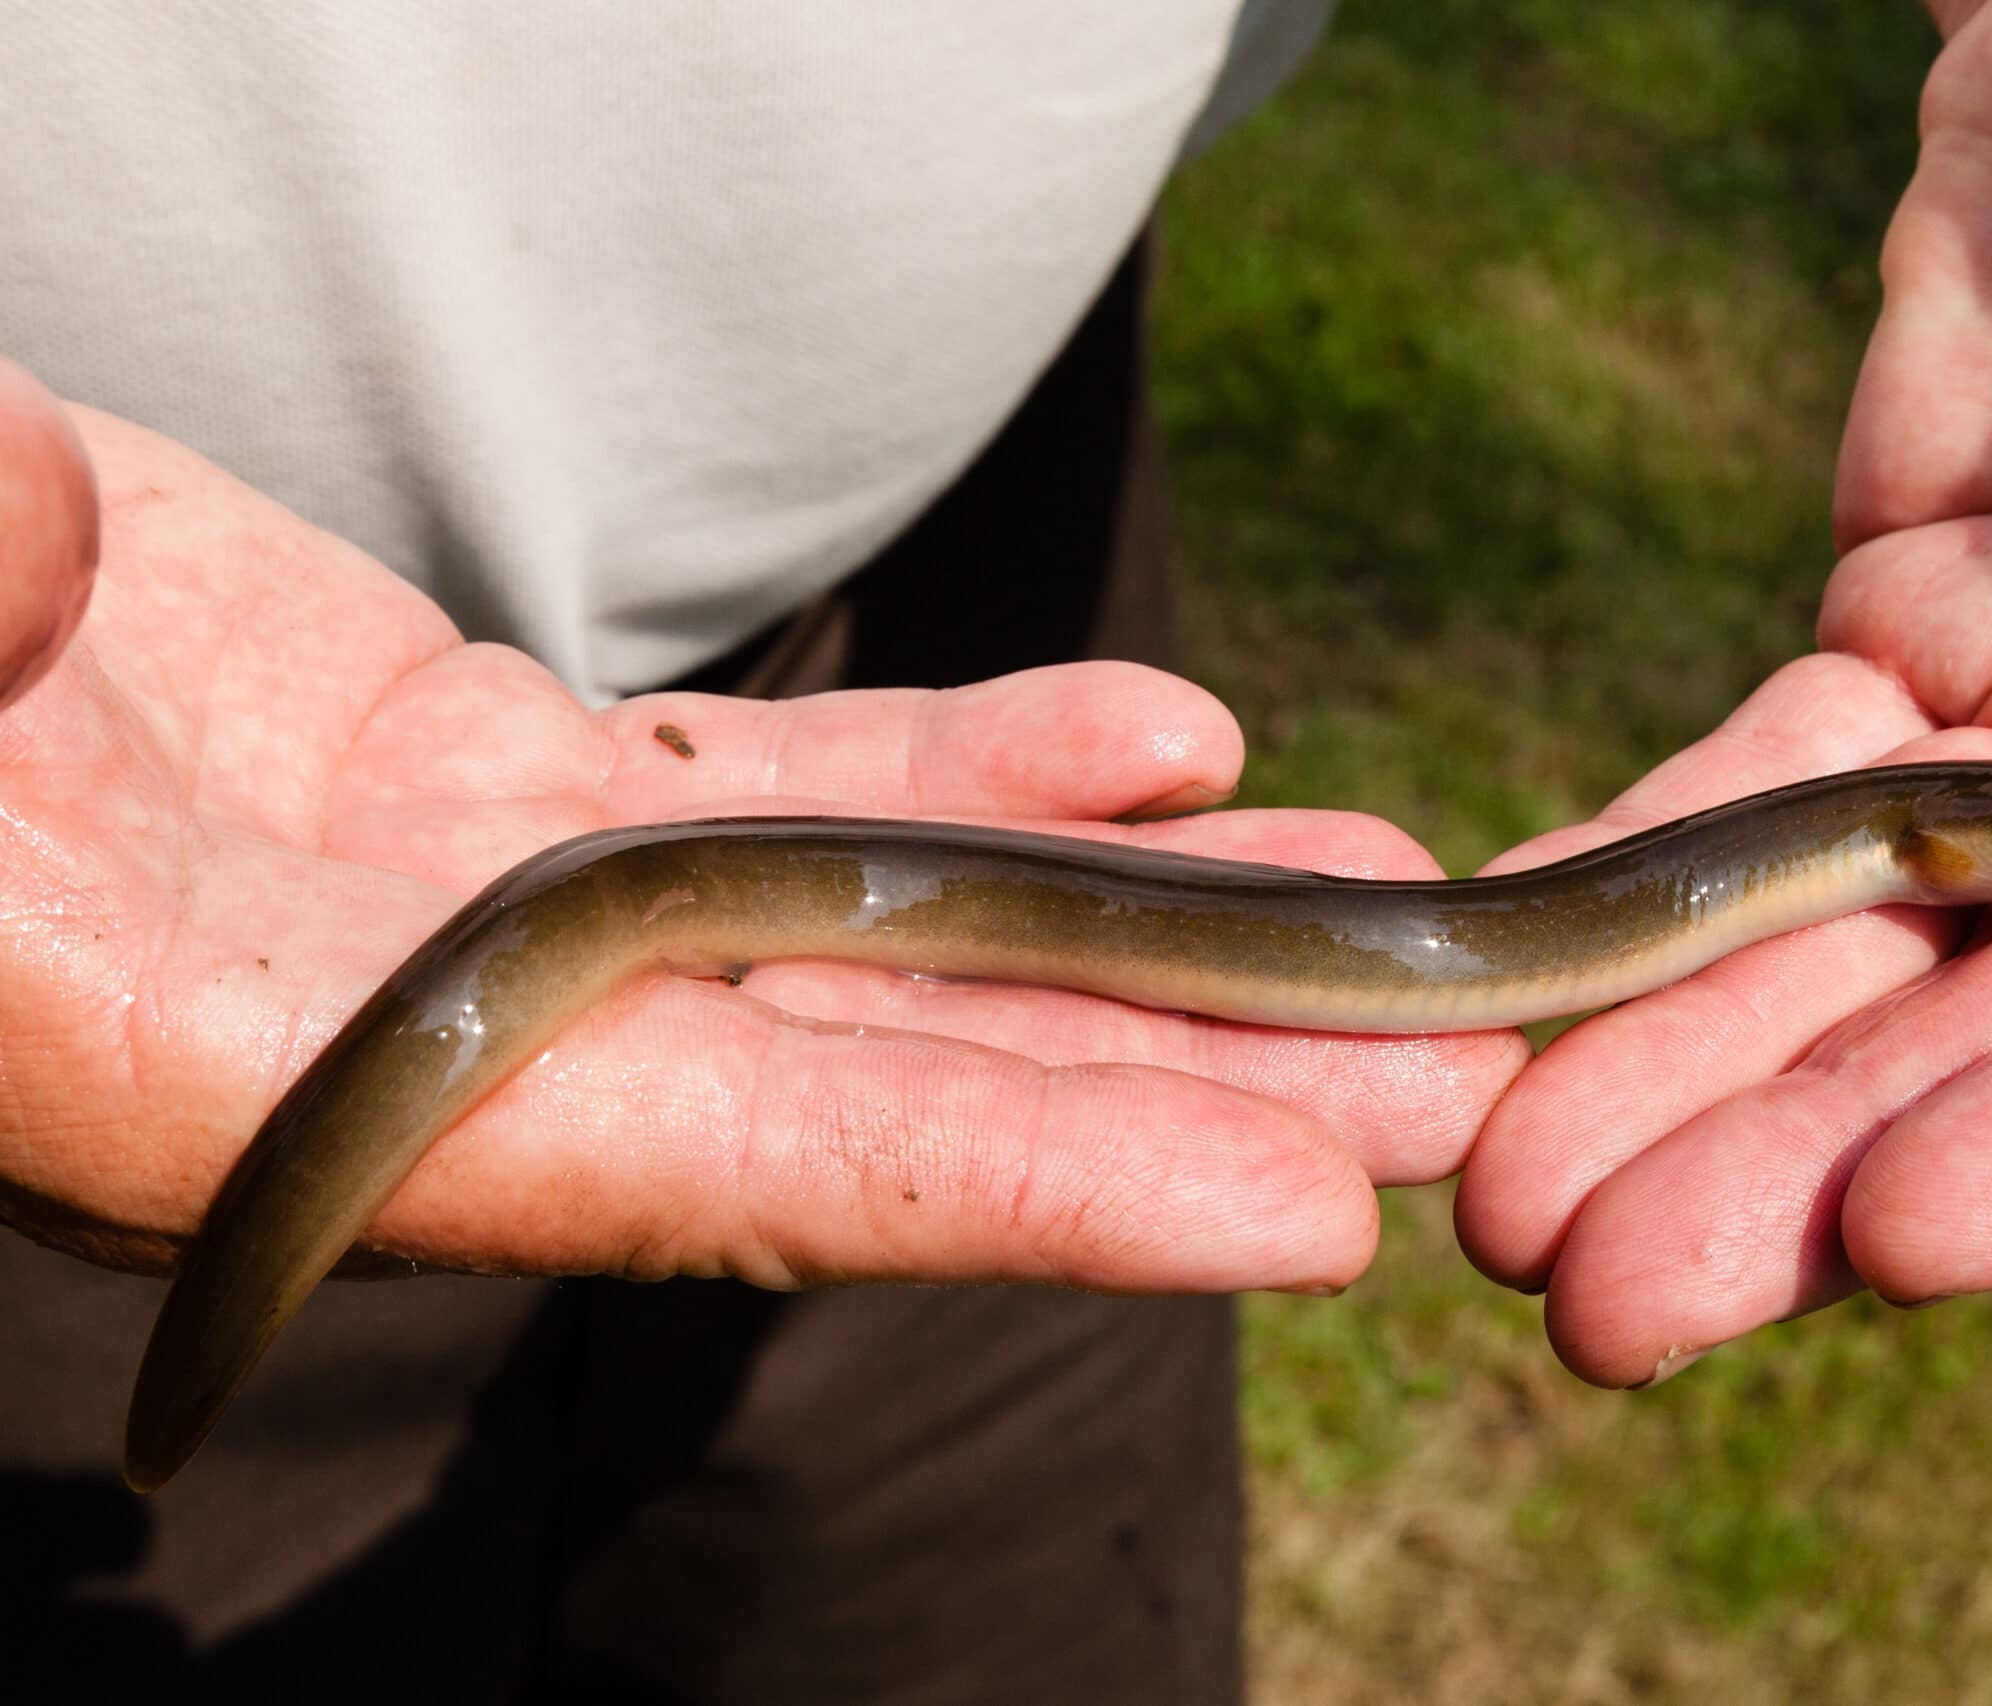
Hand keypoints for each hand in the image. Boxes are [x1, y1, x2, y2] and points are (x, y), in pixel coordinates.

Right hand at [0, 367, 1521, 1297]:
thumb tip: (26, 558)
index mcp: (265, 1077)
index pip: (727, 1166)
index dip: (1025, 1189)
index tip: (1298, 1211)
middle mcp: (422, 1029)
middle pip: (876, 1078)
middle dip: (1175, 1086)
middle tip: (1455, 1080)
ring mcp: (471, 898)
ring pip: (871, 927)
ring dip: (1132, 921)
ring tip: (1377, 897)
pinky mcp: (485, 774)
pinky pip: (785, 787)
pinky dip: (979, 764)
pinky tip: (1169, 743)